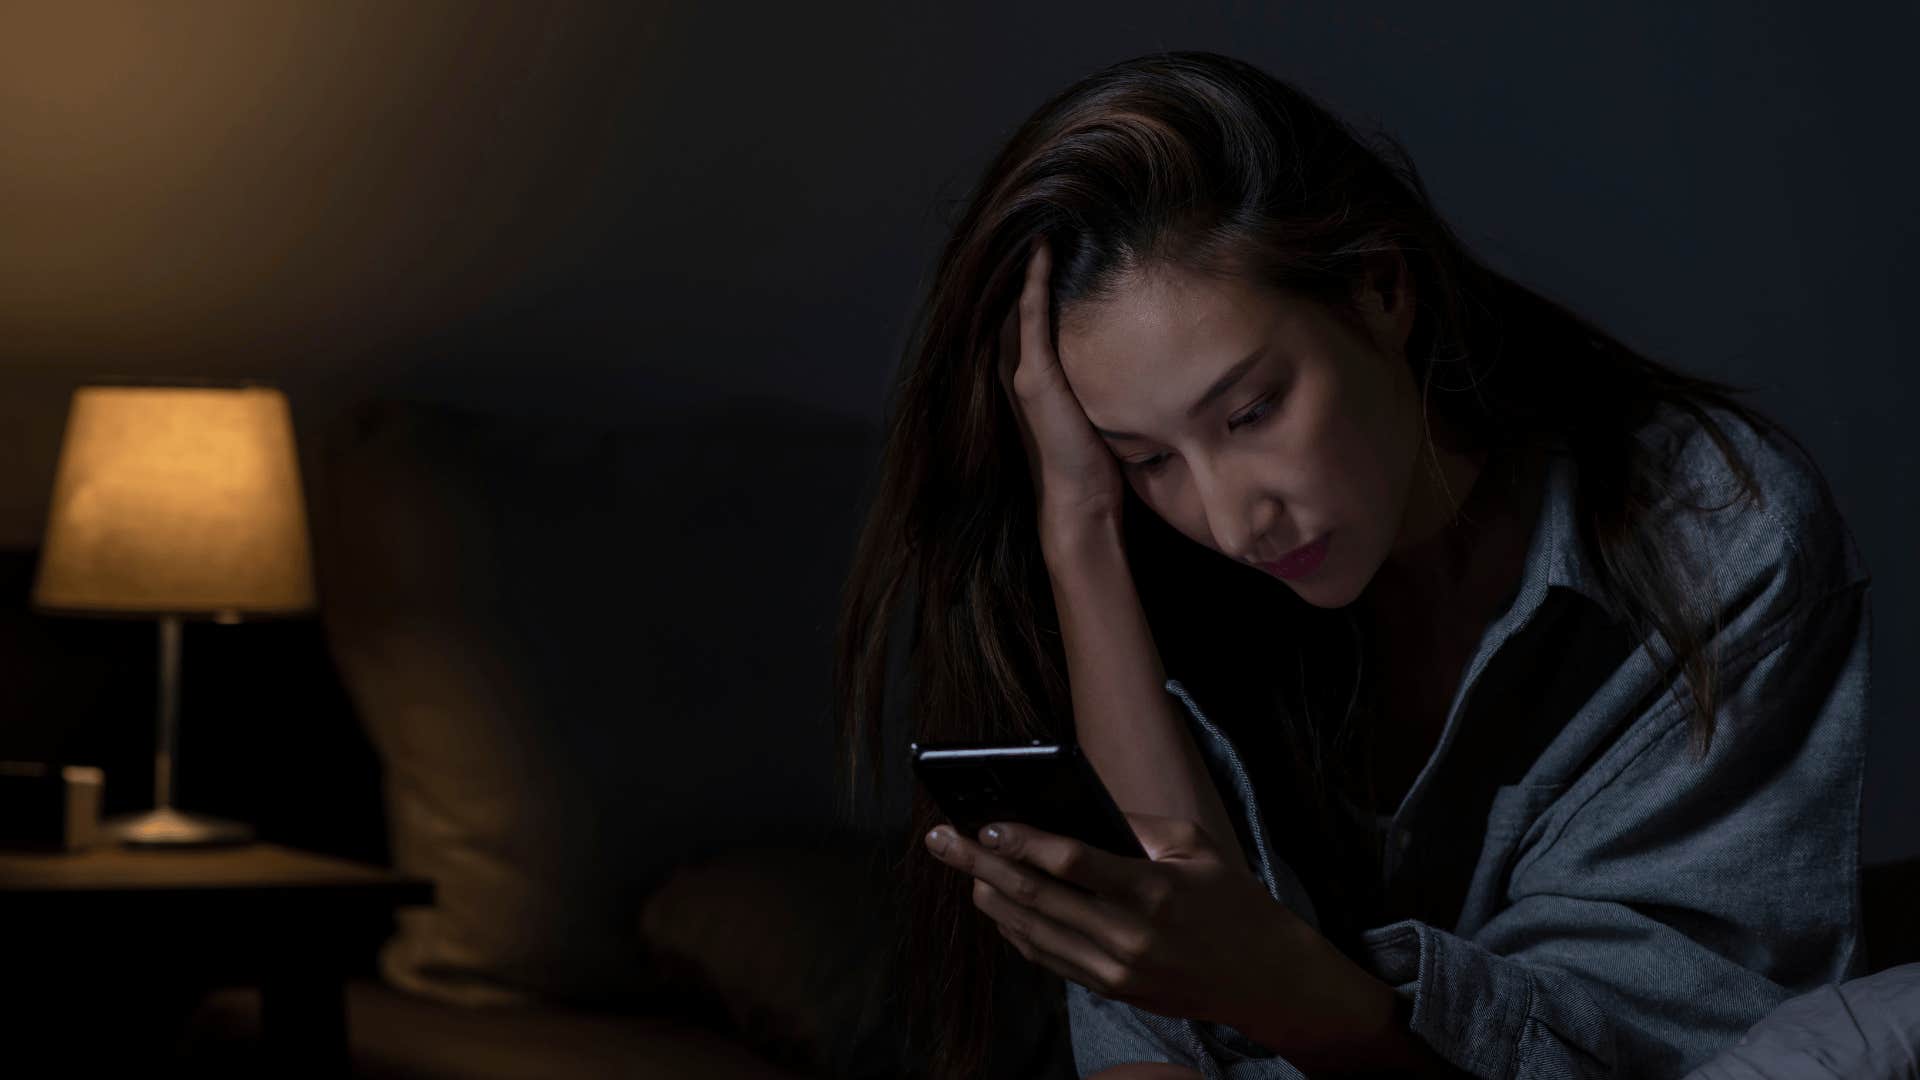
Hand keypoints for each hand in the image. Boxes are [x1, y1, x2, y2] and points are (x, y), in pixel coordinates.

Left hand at [922, 811, 1379, 1056]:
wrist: (1262, 977)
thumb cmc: (1230, 901)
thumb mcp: (1194, 843)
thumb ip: (1134, 824)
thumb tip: (1075, 806)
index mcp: (1153, 890)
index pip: (1072, 863)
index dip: (1023, 841)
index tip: (986, 823)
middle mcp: (1128, 936)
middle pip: (1036, 896)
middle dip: (980, 864)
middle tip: (942, 839)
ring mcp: (1115, 970)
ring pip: (1031, 931)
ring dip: (989, 896)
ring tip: (961, 868)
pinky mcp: (1110, 990)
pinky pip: (1047, 958)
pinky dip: (1015, 929)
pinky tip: (997, 903)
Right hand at [998, 238, 1124, 541]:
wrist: (1082, 501)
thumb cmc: (1097, 459)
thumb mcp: (1104, 403)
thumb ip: (1108, 372)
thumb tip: (1145, 342)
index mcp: (1033, 371)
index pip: (1030, 307)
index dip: (1036, 269)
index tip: (1054, 229)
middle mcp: (1019, 367)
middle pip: (1018, 296)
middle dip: (1028, 256)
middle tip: (1045, 208)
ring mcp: (1022, 371)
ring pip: (1021, 300)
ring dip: (1030, 261)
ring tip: (1045, 218)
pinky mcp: (1034, 379)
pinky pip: (1032, 318)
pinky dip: (1036, 284)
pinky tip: (1045, 251)